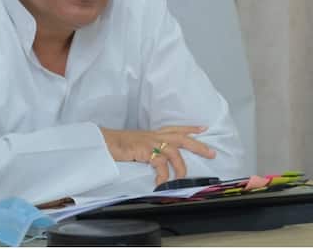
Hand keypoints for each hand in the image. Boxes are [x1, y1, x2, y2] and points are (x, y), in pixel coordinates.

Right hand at [99, 126, 215, 185]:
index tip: (203, 128)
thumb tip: (153, 162)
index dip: (189, 128)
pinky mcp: (144, 150)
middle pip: (180, 138)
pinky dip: (163, 175)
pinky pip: (160, 164)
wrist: (101, 142)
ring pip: (174, 151)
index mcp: (150, 134)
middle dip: (197, 145)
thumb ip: (145, 151)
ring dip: (181, 166)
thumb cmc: (113, 145)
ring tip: (182, 177)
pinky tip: (161, 183)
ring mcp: (149, 142)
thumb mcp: (133, 146)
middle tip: (211, 153)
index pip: (174, 128)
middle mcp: (152, 136)